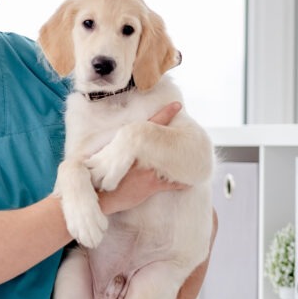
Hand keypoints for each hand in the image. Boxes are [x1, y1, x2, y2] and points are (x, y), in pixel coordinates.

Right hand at [97, 101, 186, 215]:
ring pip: (172, 162)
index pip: (151, 124)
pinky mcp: (151, 184)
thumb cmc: (100, 175)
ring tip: (197, 157)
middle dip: (179, 134)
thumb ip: (118, 147)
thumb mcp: (107, 155)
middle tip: (194, 127)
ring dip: (183, 161)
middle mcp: (143, 154)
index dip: (166, 113)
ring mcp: (149, 168)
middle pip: (166, 142)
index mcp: (131, 144)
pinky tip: (189, 182)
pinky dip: (181, 183)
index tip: (177, 104)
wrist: (100, 194)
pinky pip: (171, 183)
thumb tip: (125, 141)